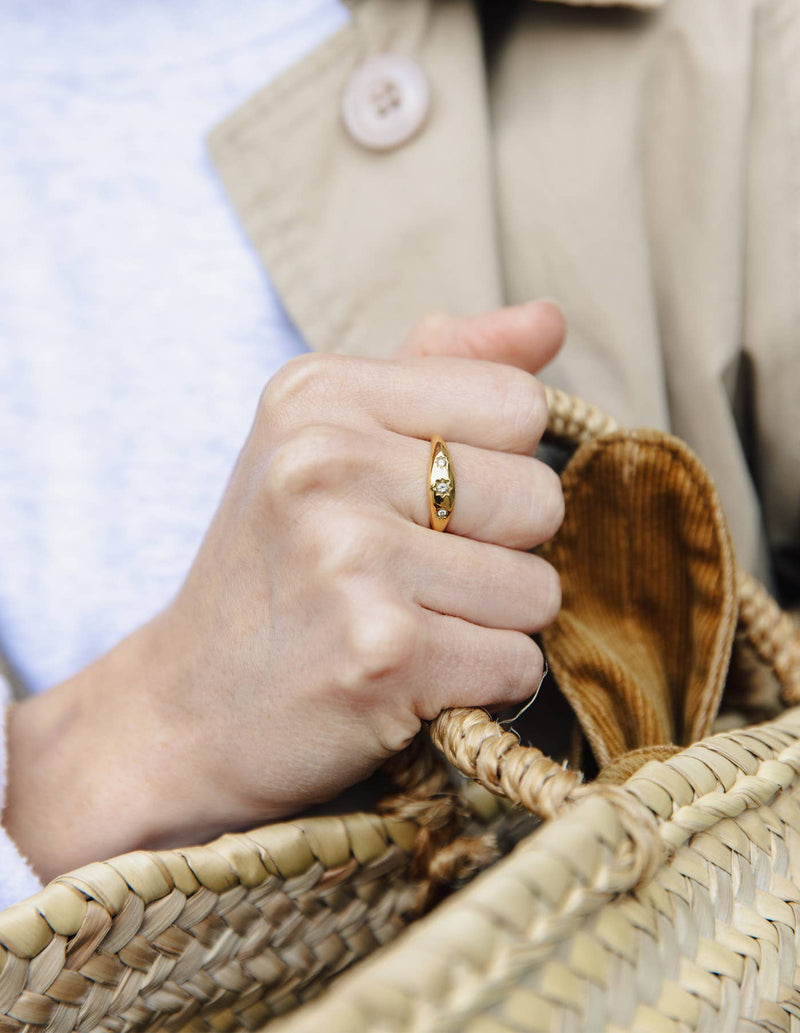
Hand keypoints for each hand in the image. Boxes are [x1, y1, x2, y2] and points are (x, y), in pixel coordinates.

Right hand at [5, 302, 565, 880]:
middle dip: (500, 553)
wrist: (186, 711)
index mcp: (319, 394)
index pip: (518, 403)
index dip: (496, 467)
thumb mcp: (328, 441)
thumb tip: (550, 319)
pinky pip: (517, 664)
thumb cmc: (275, 572)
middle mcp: (327, 461)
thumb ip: (442, 370)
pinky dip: (479, 685)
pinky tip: (406, 679)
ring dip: (490, 626)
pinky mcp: (382, 652)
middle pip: (540, 497)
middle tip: (411, 578)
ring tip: (403, 627)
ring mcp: (351, 557)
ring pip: (536, 591)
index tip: (423, 507)